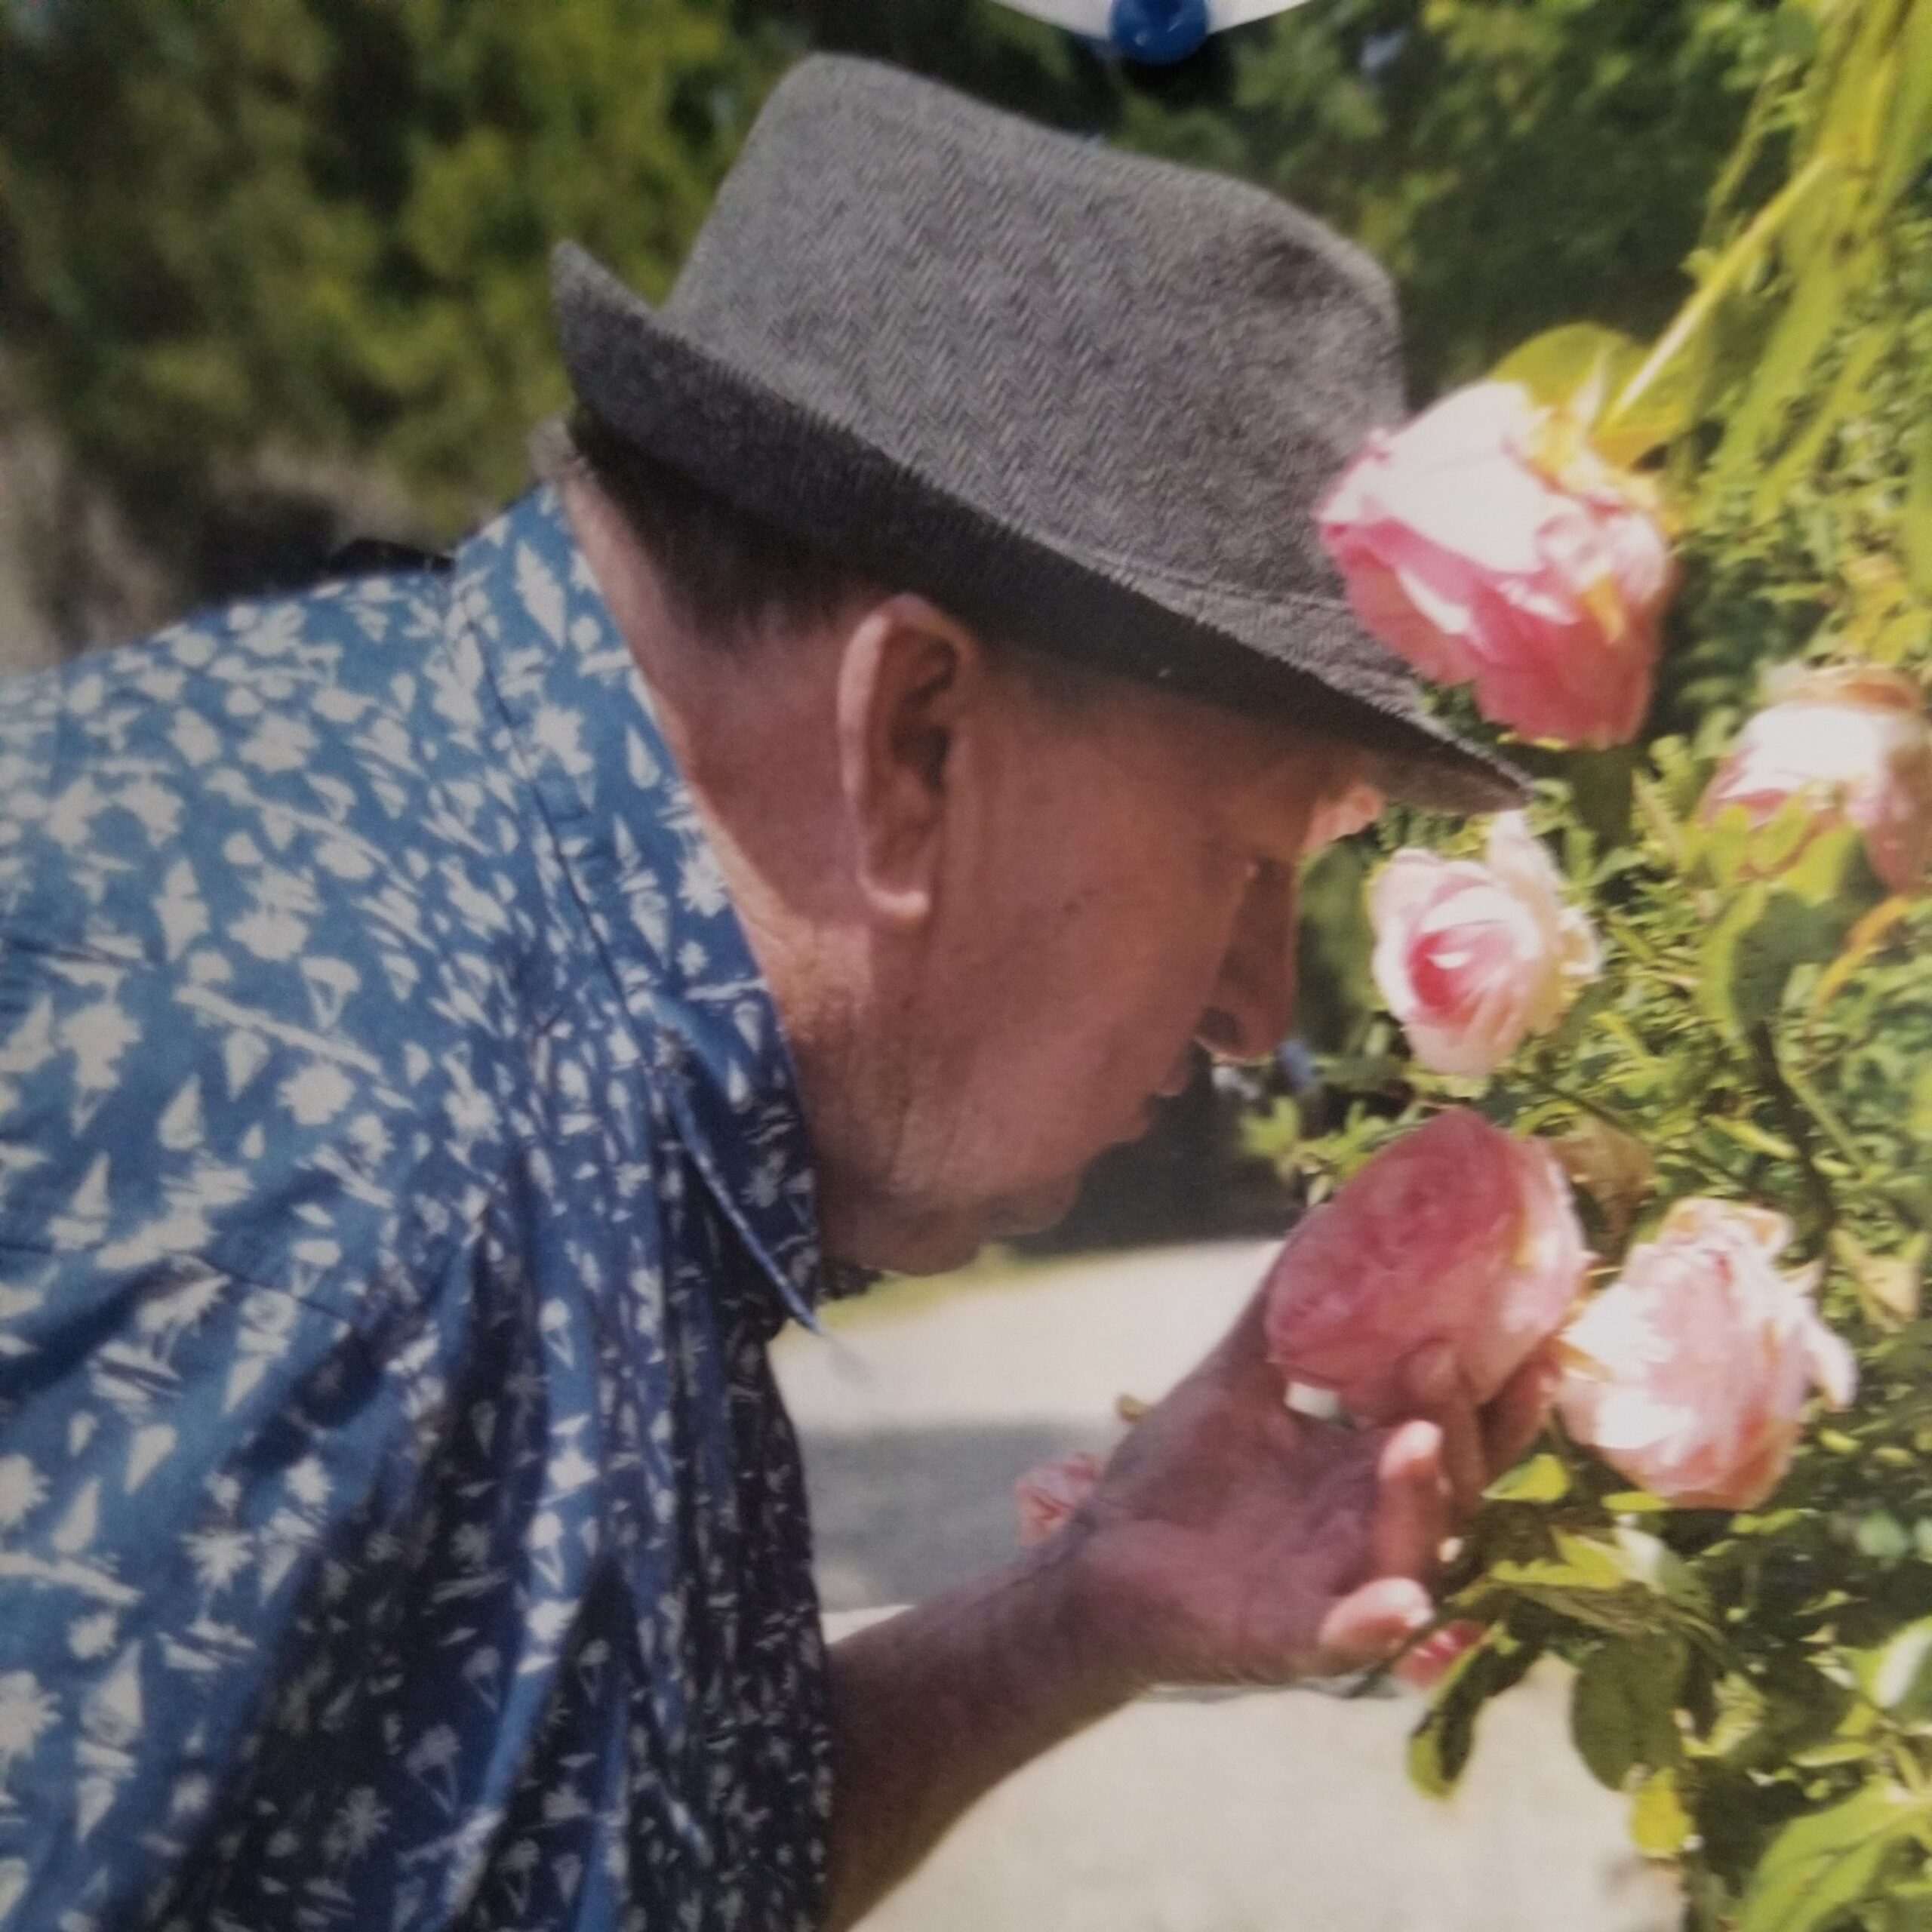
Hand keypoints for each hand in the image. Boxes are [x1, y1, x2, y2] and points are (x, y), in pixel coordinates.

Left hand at [1057, 1287, 1556, 1691]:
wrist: (1099, 1562)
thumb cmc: (1176, 1480)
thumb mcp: (1232, 1385)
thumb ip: (1278, 1317)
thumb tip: (1321, 1222)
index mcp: (1368, 1471)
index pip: (1459, 1432)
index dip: (1501, 1394)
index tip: (1530, 1331)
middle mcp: (1374, 1530)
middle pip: (1455, 1485)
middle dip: (1463, 1427)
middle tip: (1441, 1358)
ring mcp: (1340, 1588)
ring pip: (1415, 1553)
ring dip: (1422, 1500)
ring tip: (1415, 1437)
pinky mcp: (1294, 1640)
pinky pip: (1348, 1639)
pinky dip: (1373, 1622)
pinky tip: (1395, 1600)